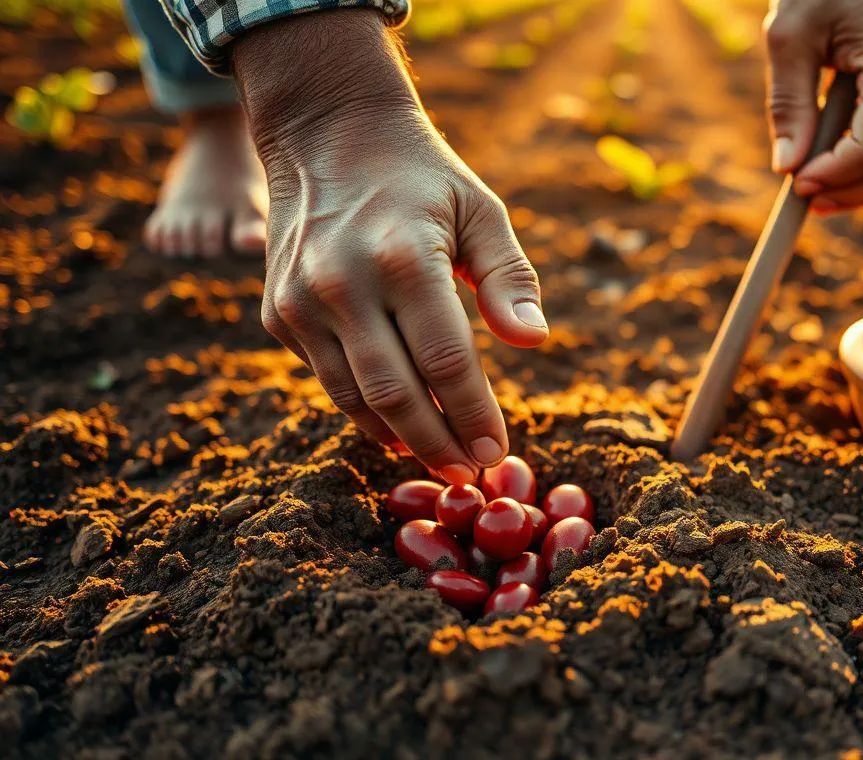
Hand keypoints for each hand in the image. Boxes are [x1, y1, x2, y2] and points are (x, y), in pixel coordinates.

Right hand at [234, 10, 547, 483]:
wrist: (325, 132)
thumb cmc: (422, 177)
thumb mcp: (480, 210)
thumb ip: (509, 276)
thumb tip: (534, 340)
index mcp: (404, 259)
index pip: (447, 362)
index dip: (474, 416)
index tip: (498, 452)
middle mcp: (343, 285)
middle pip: (398, 394)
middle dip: (438, 445)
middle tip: (469, 475)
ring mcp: (302, 302)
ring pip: (355, 398)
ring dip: (400, 439)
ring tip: (439, 461)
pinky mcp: (278, 312)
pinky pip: (327, 379)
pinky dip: (363, 411)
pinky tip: (398, 428)